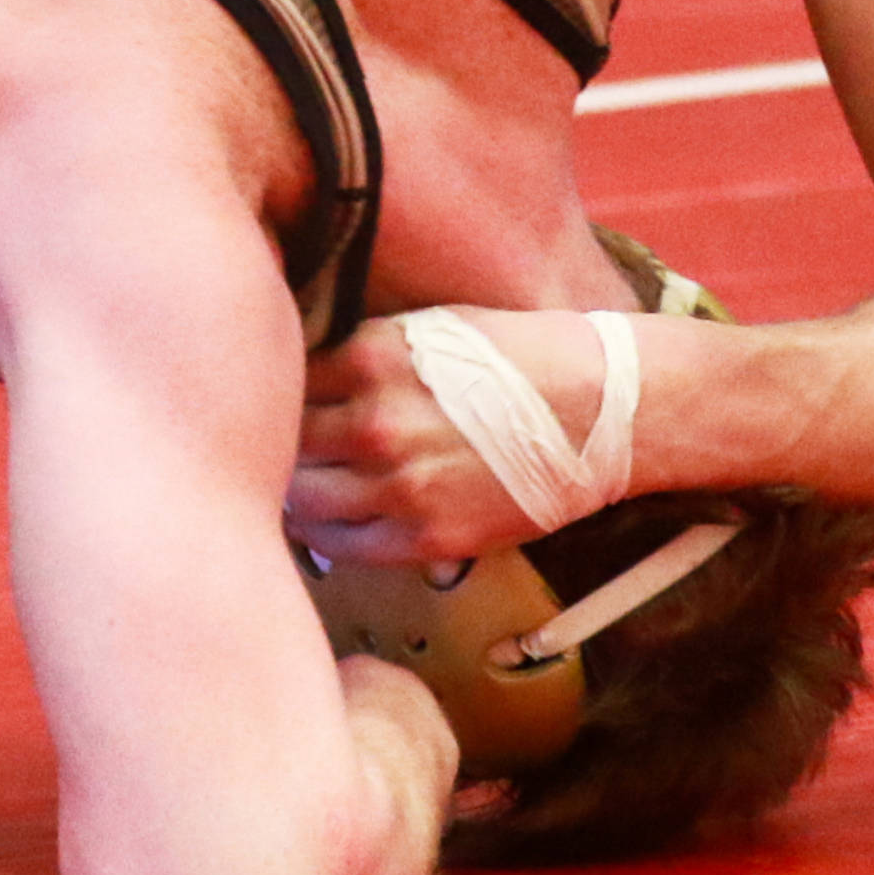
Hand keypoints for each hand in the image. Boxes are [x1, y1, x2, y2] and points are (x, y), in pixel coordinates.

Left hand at [284, 306, 600, 563]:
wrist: (602, 408)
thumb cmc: (518, 357)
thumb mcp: (425, 328)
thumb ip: (359, 353)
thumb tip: (300, 375)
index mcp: (370, 357)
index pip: (283, 382)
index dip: (274, 395)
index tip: (273, 403)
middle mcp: (376, 421)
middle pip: (284, 445)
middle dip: (276, 448)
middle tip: (271, 452)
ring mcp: (401, 484)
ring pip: (304, 501)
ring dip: (294, 496)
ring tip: (292, 491)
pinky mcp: (430, 535)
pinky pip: (347, 546)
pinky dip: (327, 538)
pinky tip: (326, 526)